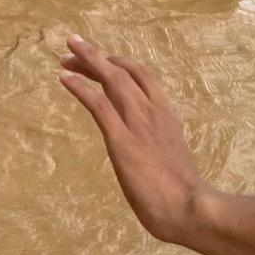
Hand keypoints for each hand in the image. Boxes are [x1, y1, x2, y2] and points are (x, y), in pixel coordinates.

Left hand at [59, 35, 205, 244]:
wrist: (189, 207)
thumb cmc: (184, 194)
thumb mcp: (172, 157)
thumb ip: (158, 145)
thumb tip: (148, 149)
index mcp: (166, 114)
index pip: (143, 76)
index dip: (121, 64)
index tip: (104, 60)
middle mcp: (152, 111)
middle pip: (122, 72)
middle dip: (97, 57)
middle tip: (74, 47)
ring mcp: (137, 123)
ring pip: (111, 80)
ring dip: (87, 62)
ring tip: (66, 53)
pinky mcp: (121, 139)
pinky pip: (98, 104)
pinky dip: (80, 87)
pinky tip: (64, 78)